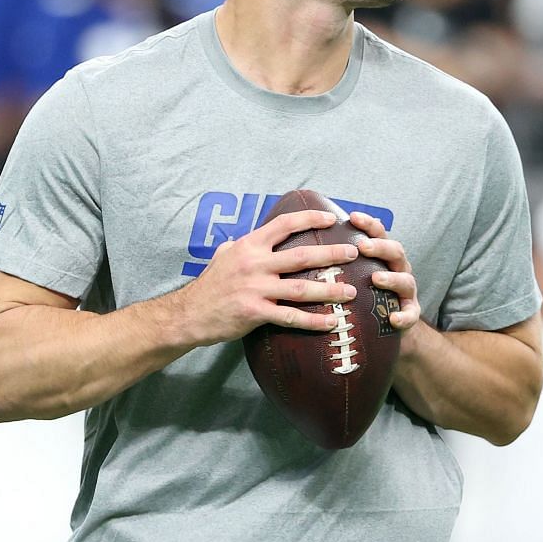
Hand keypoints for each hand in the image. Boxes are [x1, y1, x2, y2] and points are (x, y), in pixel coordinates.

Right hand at [171, 208, 360, 345]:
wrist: (189, 313)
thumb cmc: (209, 284)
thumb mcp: (223, 255)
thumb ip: (242, 244)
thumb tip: (255, 235)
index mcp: (249, 246)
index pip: (284, 225)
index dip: (310, 219)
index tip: (331, 218)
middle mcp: (255, 264)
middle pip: (301, 256)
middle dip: (331, 254)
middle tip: (353, 252)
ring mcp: (255, 289)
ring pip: (301, 289)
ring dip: (329, 290)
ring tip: (351, 292)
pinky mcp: (255, 313)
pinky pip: (290, 317)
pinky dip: (313, 321)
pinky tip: (331, 322)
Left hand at [347, 211, 421, 332]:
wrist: (391, 320)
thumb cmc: (367, 291)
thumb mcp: (358, 271)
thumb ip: (345, 256)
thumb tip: (314, 235)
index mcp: (386, 256)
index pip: (380, 234)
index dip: (369, 224)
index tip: (353, 217)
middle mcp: (399, 269)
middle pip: (396, 251)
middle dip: (380, 247)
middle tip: (362, 246)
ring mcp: (407, 291)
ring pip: (406, 281)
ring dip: (392, 278)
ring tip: (376, 278)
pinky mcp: (410, 313)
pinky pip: (410, 315)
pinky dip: (404, 316)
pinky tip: (393, 319)